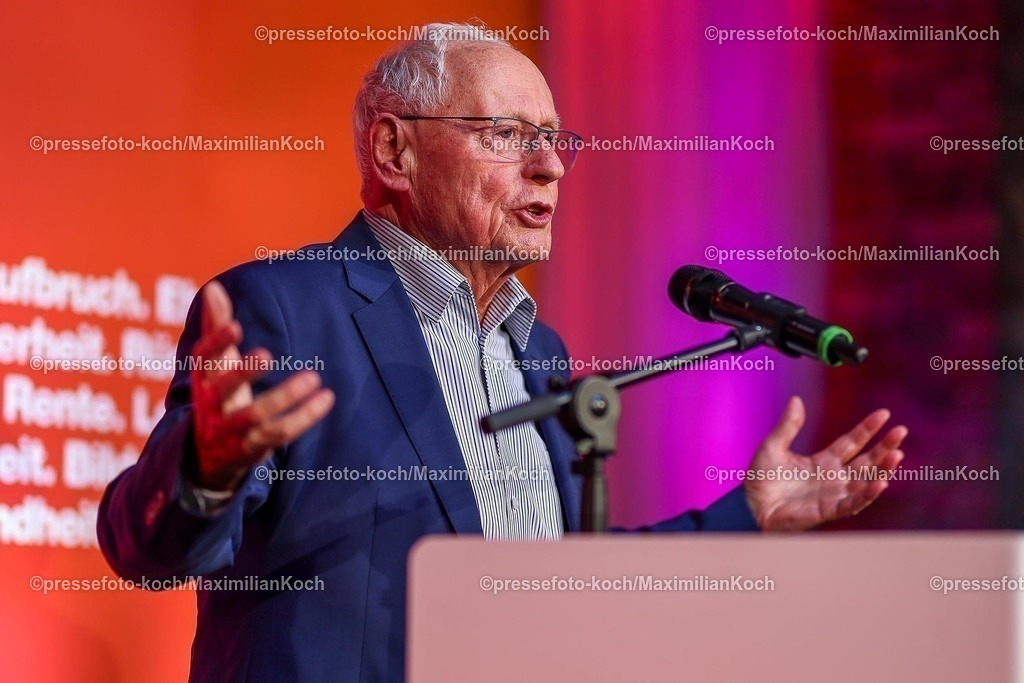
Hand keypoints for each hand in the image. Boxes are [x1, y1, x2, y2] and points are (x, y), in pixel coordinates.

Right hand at [189, 281, 334, 490]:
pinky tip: (326, 399)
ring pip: (257, 415)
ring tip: (314, 376)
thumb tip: (213, 287)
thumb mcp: (214, 363)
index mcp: (203, 378)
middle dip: (245, 372)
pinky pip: (280, 433)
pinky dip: (304, 417)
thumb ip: (215, 325)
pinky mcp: (252, 448)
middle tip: (268, 353)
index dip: (217, 343)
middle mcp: (212, 405)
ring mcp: (231, 429)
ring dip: (285, 396)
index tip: (235, 326)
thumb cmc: (216, 393)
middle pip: (225, 389)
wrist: (207, 455)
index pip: (204, 358)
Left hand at [743, 396, 906, 530]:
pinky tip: (880, 482)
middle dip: (884, 446)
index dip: (868, 429)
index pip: (851, 442)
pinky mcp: (827, 511)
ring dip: (882, 469)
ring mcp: (832, 495)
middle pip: (865, 460)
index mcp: (822, 461)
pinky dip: (867, 494)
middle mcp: (833, 478)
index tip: (884, 414)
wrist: (749, 506)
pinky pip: (852, 503)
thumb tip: (796, 399)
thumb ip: (788, 425)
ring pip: (865, 481)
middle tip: (901, 431)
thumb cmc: (760, 480)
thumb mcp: (773, 446)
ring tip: (897, 454)